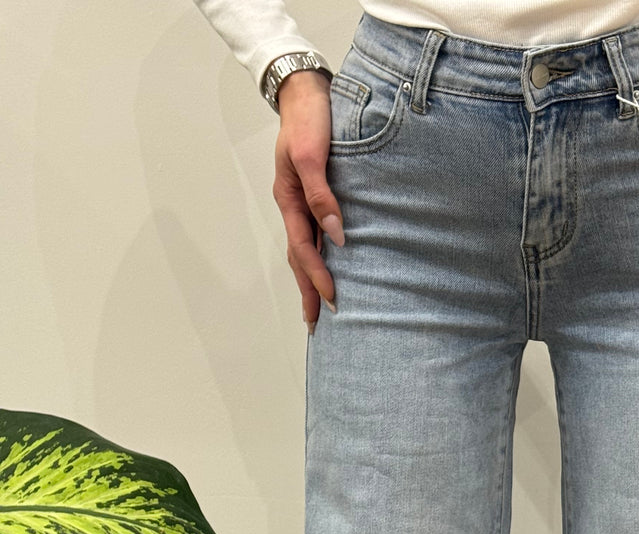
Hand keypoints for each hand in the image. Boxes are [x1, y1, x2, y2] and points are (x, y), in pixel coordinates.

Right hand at [271, 68, 344, 330]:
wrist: (306, 90)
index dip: (317, 277)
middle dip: (307, 291)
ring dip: (311, 278)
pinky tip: (330, 265)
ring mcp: (302, 201)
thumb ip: (322, 195)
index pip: (303, 250)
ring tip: (319, 306)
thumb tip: (337, 235)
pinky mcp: (314, 193)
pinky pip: (315, 233)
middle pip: (299, 258)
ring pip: (305, 248)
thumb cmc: (310, 120)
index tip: (333, 301)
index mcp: (289, 200)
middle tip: (316, 324)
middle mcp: (294, 205)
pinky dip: (320, 255)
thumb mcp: (311, 155)